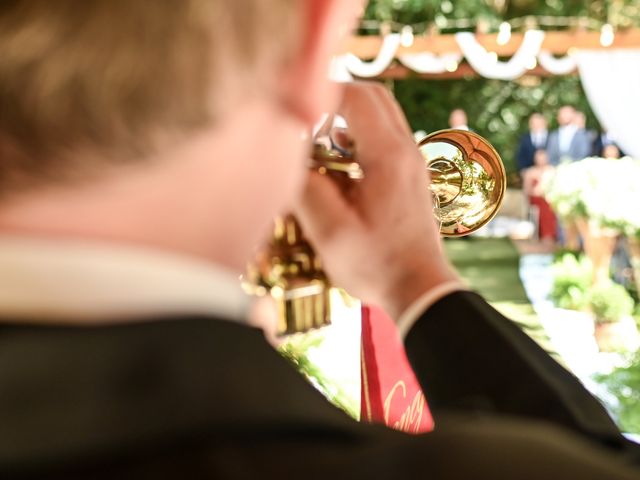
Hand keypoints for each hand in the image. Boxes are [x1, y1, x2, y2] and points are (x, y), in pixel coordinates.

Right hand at [294, 82, 459, 320]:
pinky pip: (386, 140)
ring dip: (348, 120)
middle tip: (307, 119)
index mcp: (388, 156)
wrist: (420, 290)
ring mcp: (412, 164)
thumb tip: (287, 157)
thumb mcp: (330, 230)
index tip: (295, 107)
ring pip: (382, 117)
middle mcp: (406, 151)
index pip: (357, 96)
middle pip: (374, 97)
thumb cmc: (377, 264)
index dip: (322, 92)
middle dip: (337, 99)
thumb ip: (305, 186)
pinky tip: (338, 168)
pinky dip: (360, 140)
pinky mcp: (410, 178)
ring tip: (318, 145)